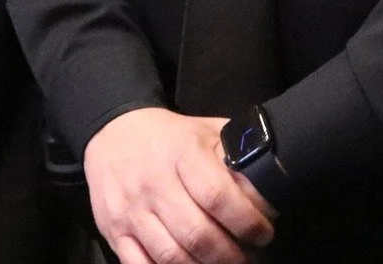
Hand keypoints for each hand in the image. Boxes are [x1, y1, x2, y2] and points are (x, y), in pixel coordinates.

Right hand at [84, 107, 275, 263]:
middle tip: (248, 258)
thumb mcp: (205, 132)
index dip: (247, 222)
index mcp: (182, 154)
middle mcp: (155, 184)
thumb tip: (270, 182)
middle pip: (197, 235)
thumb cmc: (168, 136)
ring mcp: (132, 211)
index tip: (263, 233)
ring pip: (171, 257)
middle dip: (231, 256)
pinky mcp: (114, 231)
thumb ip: (236, 155)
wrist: (111, 132)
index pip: (218, 196)